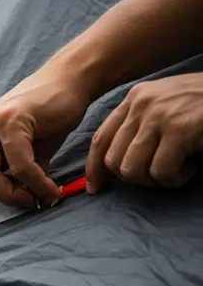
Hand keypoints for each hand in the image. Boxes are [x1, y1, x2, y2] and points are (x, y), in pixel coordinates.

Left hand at [0, 67, 90, 205]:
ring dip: (13, 194)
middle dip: (1, 198)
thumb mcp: (31, 151)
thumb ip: (21, 175)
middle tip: (28, 200)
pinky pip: (19, 164)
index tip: (18, 197)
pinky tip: (50, 188)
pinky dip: (35, 182)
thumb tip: (26, 201)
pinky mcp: (11, 119)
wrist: (71, 82)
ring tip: (39, 196)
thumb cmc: (51, 116)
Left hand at [86, 73, 202, 192]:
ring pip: (131, 169)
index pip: (100, 139)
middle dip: (134, 178)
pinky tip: (192, 167)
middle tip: (161, 175)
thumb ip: (139, 130)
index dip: (94, 168)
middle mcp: (141, 104)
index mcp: (135, 98)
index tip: (95, 187)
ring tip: (178, 169)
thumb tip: (109, 168)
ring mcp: (159, 115)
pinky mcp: (179, 129)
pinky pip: (160, 172)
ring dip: (154, 180)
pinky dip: (175, 179)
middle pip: (113, 160)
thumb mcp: (166, 110)